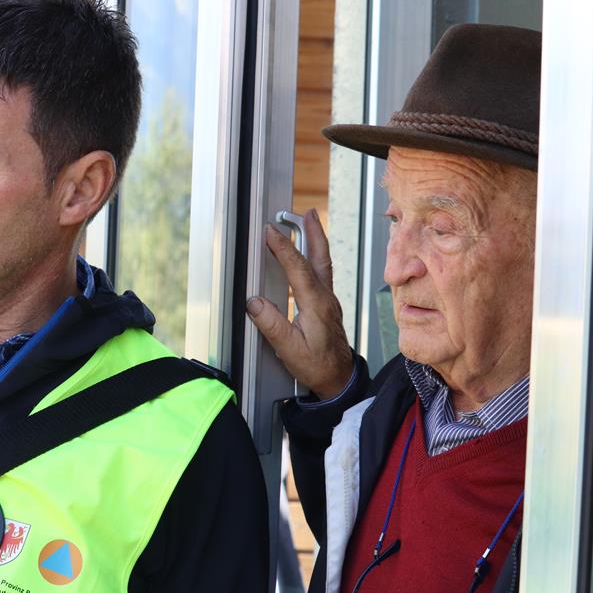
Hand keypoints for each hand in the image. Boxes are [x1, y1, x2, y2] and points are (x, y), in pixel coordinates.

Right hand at [246, 208, 352, 399]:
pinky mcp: (327, 306)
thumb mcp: (289, 349)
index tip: (270, 231)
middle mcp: (325, 298)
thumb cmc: (316, 366)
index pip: (298, 268)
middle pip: (320, 257)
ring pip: (323, 263)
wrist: (338, 379)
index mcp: (316, 304)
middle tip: (307, 212)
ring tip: (310, 223)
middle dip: (312, 232)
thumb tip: (254, 302)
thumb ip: (271, 324)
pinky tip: (310, 256)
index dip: (283, 248)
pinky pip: (322, 273)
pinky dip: (316, 257)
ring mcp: (328, 301)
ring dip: (316, 241)